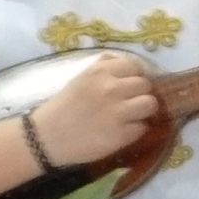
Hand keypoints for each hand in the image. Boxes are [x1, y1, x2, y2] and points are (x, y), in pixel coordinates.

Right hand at [29, 52, 158, 165]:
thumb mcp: (80, 78)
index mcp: (99, 71)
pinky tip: (123, 130)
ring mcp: (118, 112)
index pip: (134, 65)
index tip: (131, 83)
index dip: (135, 75)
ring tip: (133, 115)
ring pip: (150, 105)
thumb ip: (102, 67)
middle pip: (145, 85)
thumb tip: (125, 62)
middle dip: (140, 93)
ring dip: (144, 110)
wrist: (48, 136)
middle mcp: (111, 88)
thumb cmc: (63, 106)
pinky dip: (136, 129)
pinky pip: (143, 127)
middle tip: (131, 101)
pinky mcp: (122, 135)